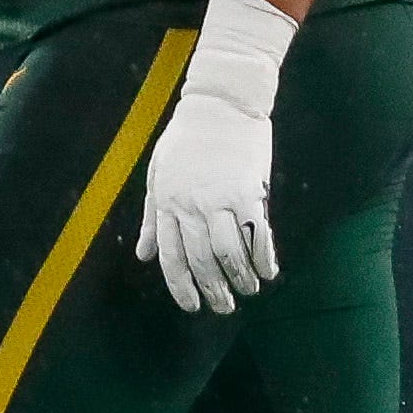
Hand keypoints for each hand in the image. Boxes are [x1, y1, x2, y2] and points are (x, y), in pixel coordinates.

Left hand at [139, 91, 275, 314]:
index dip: (182, 285)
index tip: (192, 305)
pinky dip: (263, 256)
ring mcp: (221, 200)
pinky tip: (268, 271)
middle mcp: (192, 206)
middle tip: (224, 308)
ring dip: (240, 278)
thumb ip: (153, 218)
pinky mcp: (249, 192)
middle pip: (202, 260)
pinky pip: (257, 233)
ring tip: (249, 292)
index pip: (172, 256)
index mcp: (167, 203)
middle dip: (213, 289)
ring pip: (229, 252)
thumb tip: (144, 255)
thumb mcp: (158, 176)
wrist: (221, 104)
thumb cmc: (186, 138)